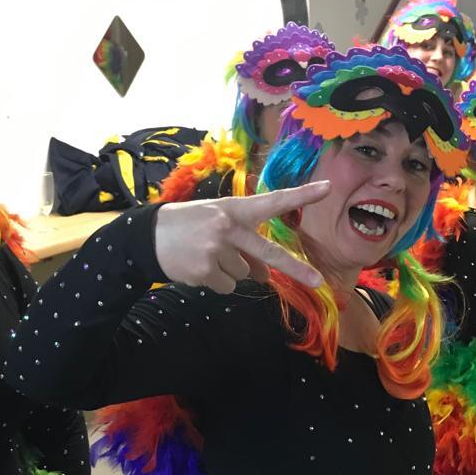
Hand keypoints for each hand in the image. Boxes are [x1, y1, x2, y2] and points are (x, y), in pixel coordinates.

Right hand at [154, 181, 328, 293]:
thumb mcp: (220, 226)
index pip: (273, 201)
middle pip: (267, 252)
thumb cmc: (191, 227)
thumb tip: (265, 276)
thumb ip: (246, 245)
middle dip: (295, 268)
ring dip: (230, 270)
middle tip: (317, 281)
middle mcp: (228, 227)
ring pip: (243, 274)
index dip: (301, 195)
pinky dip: (216, 282)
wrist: (147, 237)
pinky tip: (198, 267)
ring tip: (206, 255)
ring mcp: (216, 250)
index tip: (327, 188)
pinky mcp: (204, 270)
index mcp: (234, 208)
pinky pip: (227, 286)